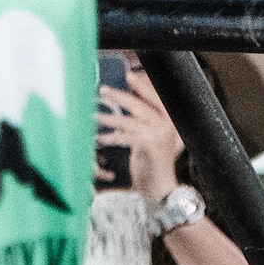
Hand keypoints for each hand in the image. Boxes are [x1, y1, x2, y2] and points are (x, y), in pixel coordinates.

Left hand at [97, 67, 181, 190]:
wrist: (161, 189)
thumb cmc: (152, 163)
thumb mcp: (149, 137)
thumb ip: (142, 120)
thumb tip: (128, 98)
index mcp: (169, 120)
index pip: (156, 96)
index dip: (143, 85)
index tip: (129, 75)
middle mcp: (167, 126)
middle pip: (141, 104)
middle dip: (120, 96)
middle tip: (103, 90)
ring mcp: (160, 136)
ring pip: (130, 120)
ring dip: (109, 118)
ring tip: (94, 115)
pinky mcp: (150, 147)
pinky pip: (126, 137)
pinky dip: (111, 137)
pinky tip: (100, 138)